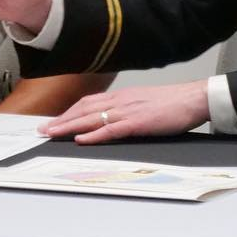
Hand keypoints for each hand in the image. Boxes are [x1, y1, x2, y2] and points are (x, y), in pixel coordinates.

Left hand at [41, 81, 210, 144]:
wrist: (193, 98)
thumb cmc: (173, 103)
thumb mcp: (144, 102)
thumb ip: (127, 109)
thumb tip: (113, 119)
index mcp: (122, 96)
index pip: (88, 102)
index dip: (69, 112)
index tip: (54, 120)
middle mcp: (120, 101)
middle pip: (83, 109)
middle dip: (61, 120)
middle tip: (43, 129)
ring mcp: (128, 111)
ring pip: (91, 118)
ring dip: (69, 127)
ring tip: (52, 134)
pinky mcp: (138, 123)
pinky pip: (111, 129)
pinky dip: (94, 135)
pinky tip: (81, 140)